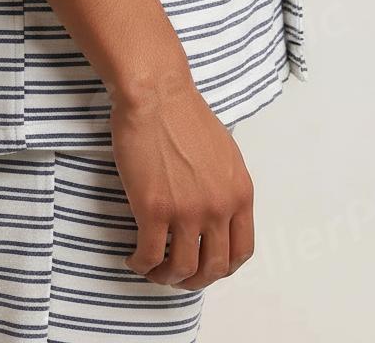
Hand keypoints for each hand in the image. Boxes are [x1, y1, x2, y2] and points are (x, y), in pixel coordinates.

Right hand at [110, 70, 254, 289]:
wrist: (156, 94)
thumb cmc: (184, 114)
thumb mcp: (224, 154)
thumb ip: (226, 187)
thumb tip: (217, 214)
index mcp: (239, 193)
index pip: (241, 251)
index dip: (222, 267)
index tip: (205, 266)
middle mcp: (218, 207)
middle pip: (213, 268)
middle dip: (194, 280)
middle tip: (176, 275)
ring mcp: (186, 211)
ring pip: (181, 269)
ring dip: (165, 277)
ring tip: (151, 269)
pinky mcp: (153, 209)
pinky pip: (149, 256)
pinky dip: (141, 265)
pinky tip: (133, 258)